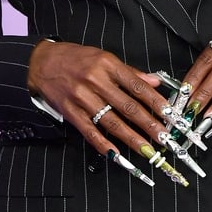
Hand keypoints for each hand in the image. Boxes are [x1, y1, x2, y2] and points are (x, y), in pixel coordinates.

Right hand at [27, 40, 169, 155]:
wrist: (41, 62)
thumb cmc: (75, 58)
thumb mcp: (104, 57)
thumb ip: (130, 72)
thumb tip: (155, 82)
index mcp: (108, 65)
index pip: (138, 86)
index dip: (156, 102)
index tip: (170, 115)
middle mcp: (96, 81)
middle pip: (128, 107)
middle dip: (149, 125)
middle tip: (164, 138)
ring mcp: (82, 98)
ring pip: (111, 122)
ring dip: (131, 138)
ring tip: (147, 149)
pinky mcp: (70, 112)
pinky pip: (89, 131)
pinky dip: (102, 144)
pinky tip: (115, 154)